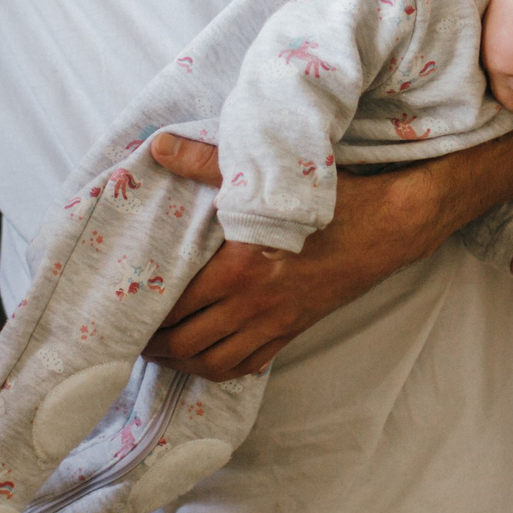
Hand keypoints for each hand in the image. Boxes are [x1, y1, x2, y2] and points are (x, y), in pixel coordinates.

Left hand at [142, 132, 441, 379]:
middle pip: (187, 343)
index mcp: (240, 270)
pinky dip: (220, 367)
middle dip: (155, 345)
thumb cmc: (333, 200)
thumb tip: (162, 145)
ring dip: (182, 362)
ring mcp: (275, 324)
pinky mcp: (293, 331)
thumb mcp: (269, 177)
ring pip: (214, 362)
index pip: (176, 307)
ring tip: (161, 349)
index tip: (123, 309)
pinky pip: (248, 364)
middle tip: (132, 334)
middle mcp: (254, 306)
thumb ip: (208, 163)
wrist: (389, 227)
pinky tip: (206, 355)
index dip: (145, 314)